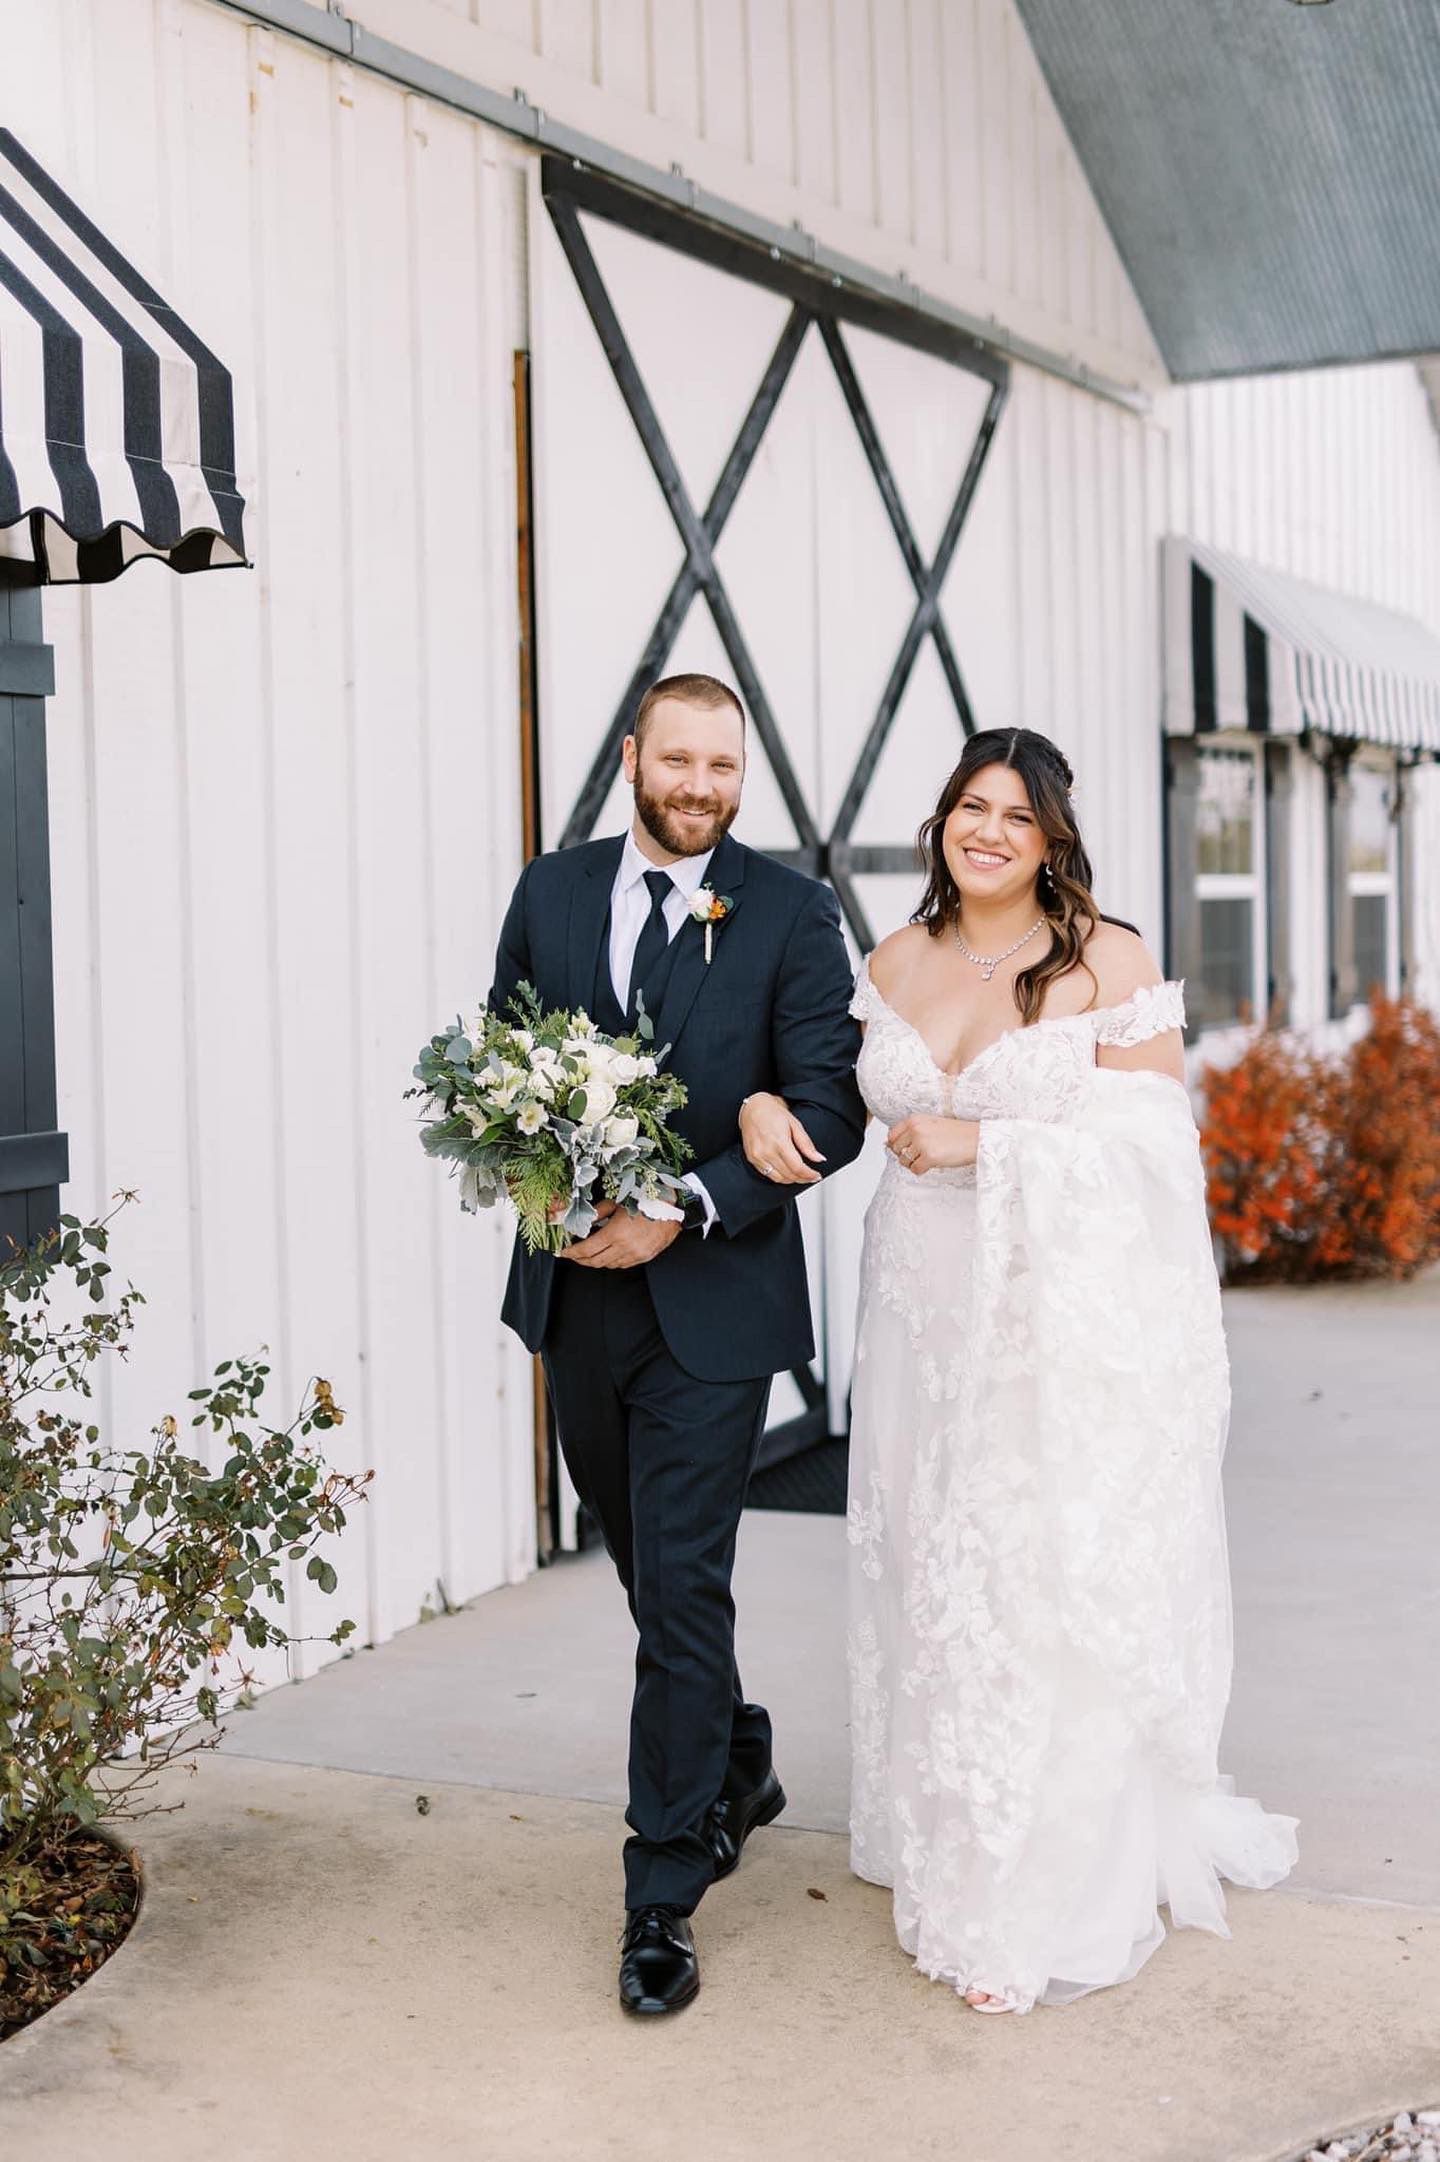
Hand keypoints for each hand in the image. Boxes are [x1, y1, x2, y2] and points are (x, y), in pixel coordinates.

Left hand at [559, 1203, 680, 1268]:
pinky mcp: (644, 1257)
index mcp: (615, 1233)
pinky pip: (622, 1265)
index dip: (572, 1252)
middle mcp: (625, 1248)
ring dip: (595, 1261)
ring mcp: (635, 1255)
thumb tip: (581, 1221)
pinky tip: (608, 1254)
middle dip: (580, 1260)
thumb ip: (597, 1213)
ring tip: (588, 1254)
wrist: (673, 1208)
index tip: (563, 1251)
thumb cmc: (645, 1200)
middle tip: (572, 1254)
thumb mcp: (617, 1202)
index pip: (586, 1250)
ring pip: (608, 1265)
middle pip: (595, 1262)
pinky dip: (611, 1261)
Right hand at [739, 1092, 825, 1186]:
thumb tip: (819, 1158)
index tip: (816, 1176)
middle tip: (812, 1176)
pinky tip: (787, 1172)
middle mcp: (766, 1151)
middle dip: (803, 1178)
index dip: (809, 1175)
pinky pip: (768, 1175)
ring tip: (801, 1175)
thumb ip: (806, 1144)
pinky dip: (780, 1177)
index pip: (797, 1167)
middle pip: (789, 1175)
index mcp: (779, 1142)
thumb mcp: (795, 1124)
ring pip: (779, 1178)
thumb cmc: (773, 1113)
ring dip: (792, 1180)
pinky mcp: (752, 1159)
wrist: (753, 1108)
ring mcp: (757, 1156)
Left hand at [885, 1115, 977, 1175]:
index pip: (892, 1135)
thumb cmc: (956, 1133)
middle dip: (906, 1155)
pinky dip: (922, 1170)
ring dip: (914, 1163)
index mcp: (915, 1119)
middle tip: (921, 1155)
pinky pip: (915, 1170)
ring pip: (904, 1161)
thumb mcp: (930, 1125)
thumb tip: (888, 1145)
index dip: (898, 1144)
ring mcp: (922, 1143)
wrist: (976, 1139)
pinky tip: (933, 1164)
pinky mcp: (929, 1157)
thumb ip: (911, 1132)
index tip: (908, 1148)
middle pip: (896, 1149)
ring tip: (928, 1159)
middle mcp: (916, 1129)